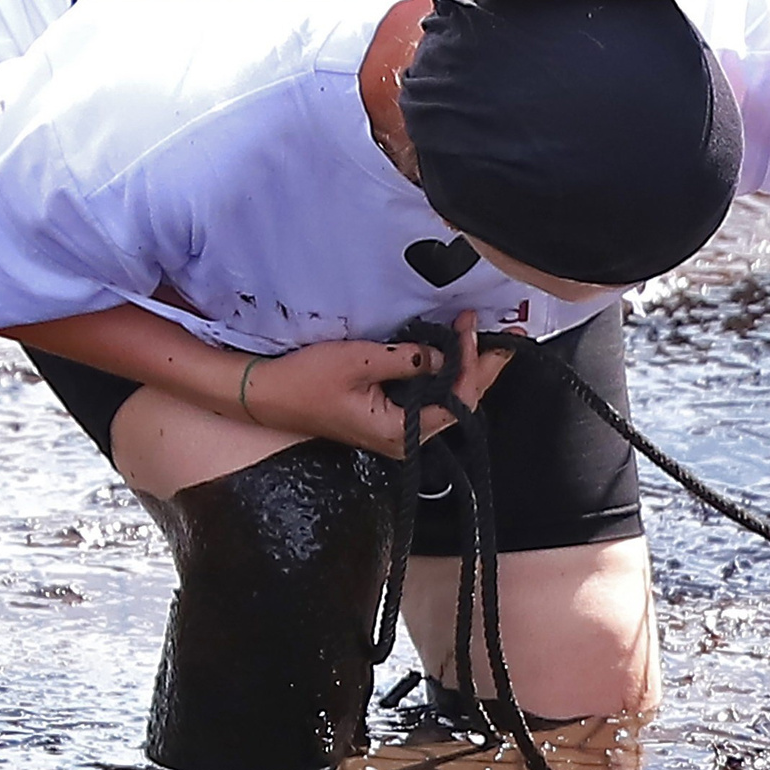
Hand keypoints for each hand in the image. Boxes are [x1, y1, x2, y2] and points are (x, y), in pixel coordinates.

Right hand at [243, 311, 517, 456]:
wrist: (266, 396)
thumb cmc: (306, 382)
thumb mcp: (360, 363)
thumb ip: (408, 360)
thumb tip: (445, 354)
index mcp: (401, 434)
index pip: (457, 402)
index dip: (471, 366)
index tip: (471, 330)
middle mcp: (406, 440)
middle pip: (459, 404)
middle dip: (481, 368)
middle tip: (503, 335)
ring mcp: (398, 430)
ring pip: (447, 400)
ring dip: (466, 369)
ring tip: (481, 337)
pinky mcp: (389, 417)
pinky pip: (429, 397)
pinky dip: (444, 373)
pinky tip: (453, 351)